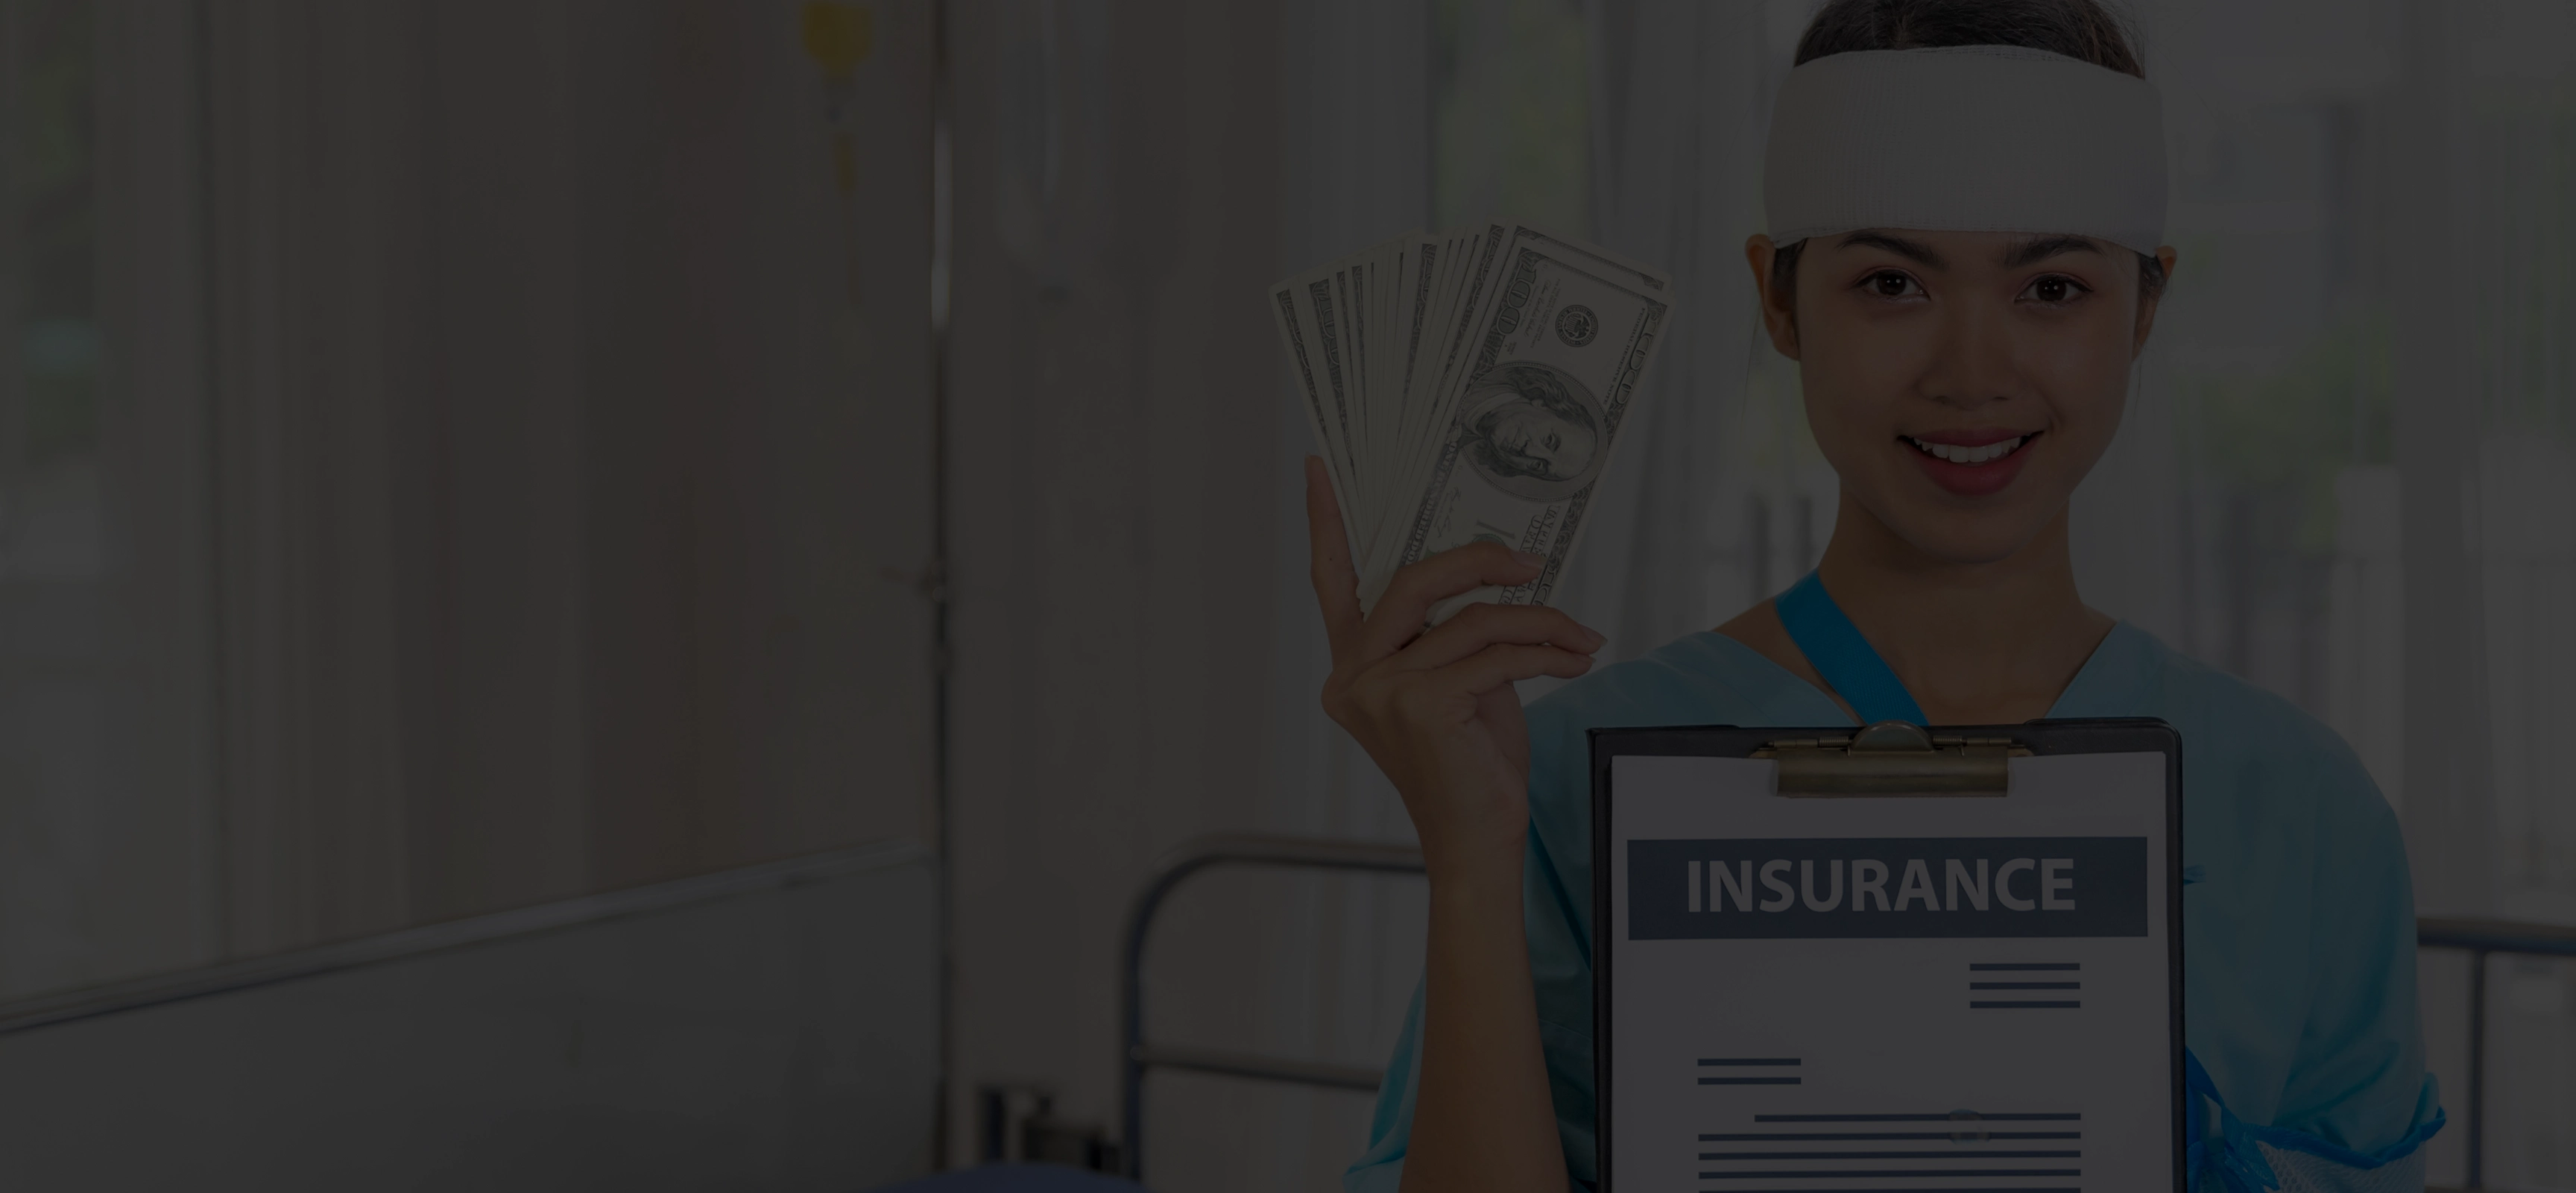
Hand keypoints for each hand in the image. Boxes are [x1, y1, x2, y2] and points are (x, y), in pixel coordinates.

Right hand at [1306, 456, 1604, 870]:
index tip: (1320, 468)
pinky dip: (1547, 653)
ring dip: (1539, 622)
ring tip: (1580, 637)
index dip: (1326, 523)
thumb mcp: (1461, 683)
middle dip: (1479, 561)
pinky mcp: (1423, 706)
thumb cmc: (1471, 765)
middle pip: (1413, 581)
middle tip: (1528, 562)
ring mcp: (1382, 692)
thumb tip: (1498, 572)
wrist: (1479, 841)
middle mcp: (1353, 676)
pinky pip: (1497, 655)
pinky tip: (1575, 660)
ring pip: (1471, 621)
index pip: (1332, 582)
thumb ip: (1456, 633)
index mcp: (1352, 667)